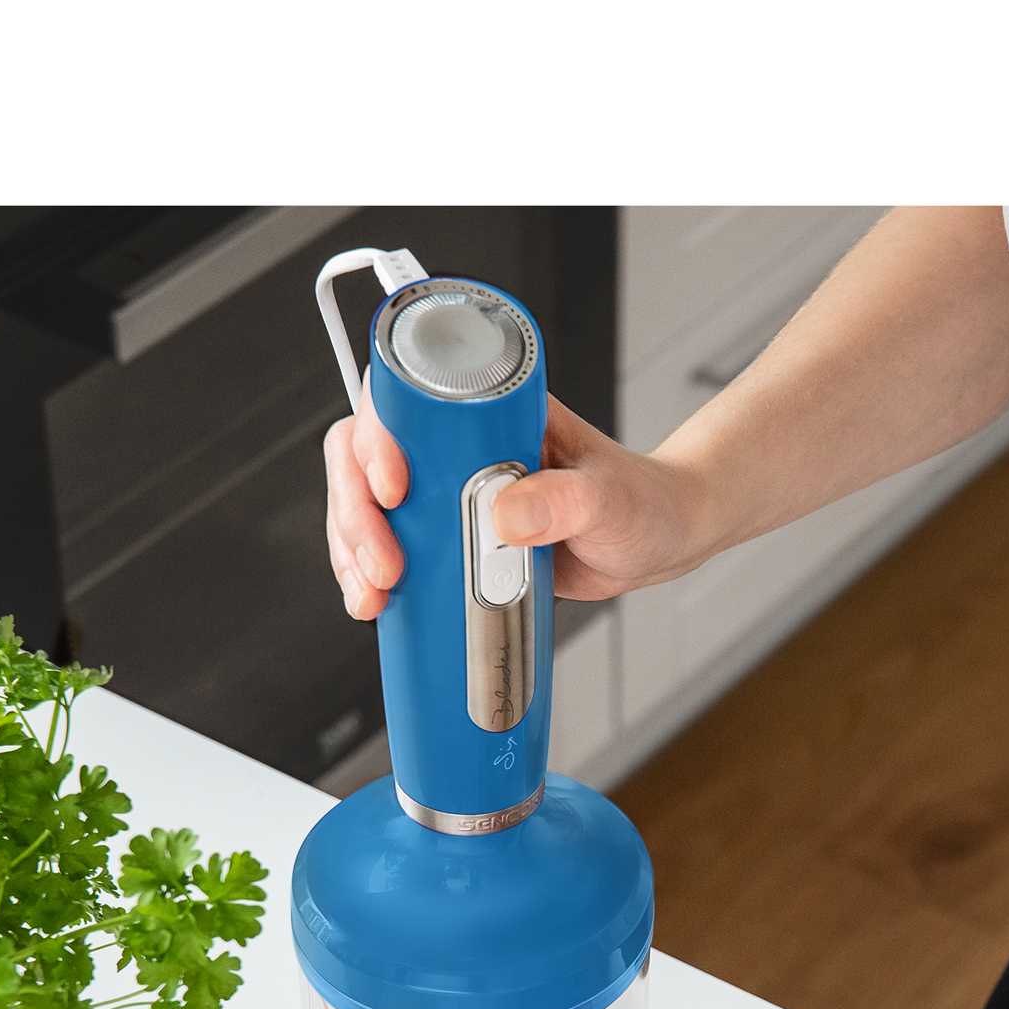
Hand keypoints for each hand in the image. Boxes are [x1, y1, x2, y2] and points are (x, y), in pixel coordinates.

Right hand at [323, 387, 711, 620]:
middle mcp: (456, 445)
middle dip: (356, 513)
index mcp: (488, 412)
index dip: (379, 441)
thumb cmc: (640, 502)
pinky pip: (390, 547)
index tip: (394, 489)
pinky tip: (377, 605)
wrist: (656, 541)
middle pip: (364, 456)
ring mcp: (446, 492)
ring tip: (375, 596)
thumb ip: (564, 501)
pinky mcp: (449, 537)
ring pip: (365, 504)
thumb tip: (505, 515)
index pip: (405, 404)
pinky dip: (370, 576)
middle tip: (385, 567)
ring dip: (353, 550)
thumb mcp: (608, 500)